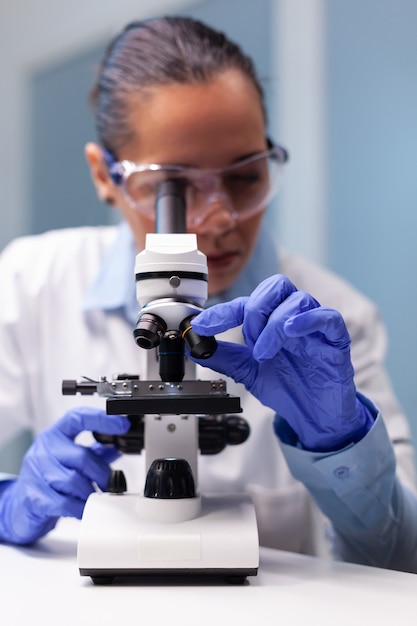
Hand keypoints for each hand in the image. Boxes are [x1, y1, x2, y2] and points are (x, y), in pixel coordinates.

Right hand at [0, 407, 129, 543]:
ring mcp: (36, 472)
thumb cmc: (49, 478)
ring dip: (90, 492)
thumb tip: (120, 445)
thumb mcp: (70, 458)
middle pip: (81, 456)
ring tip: (96, 496)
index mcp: (55, 435)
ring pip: (73, 481)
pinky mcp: (33, 496)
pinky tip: (84, 508)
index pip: (77, 418)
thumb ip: (94, 451)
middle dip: (102, 473)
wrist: (21, 505)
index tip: (122, 425)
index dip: (101, 420)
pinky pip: (64, 503)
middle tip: (112, 483)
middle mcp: (44, 449)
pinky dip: (80, 508)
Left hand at [191, 275, 372, 451]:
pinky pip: (327, 317)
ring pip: (298, 300)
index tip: (202, 325)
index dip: (222, 312)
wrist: (315, 417)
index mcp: (272, 321)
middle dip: (255, 309)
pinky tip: (291, 331)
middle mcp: (293, 318)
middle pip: (276, 286)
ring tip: (264, 353)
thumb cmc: (289, 388)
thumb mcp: (249, 372)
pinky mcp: (336, 340)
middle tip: (248, 339)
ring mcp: (315, 327)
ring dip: (274, 324)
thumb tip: (196, 349)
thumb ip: (225, 358)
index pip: (247, 303)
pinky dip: (308, 319)